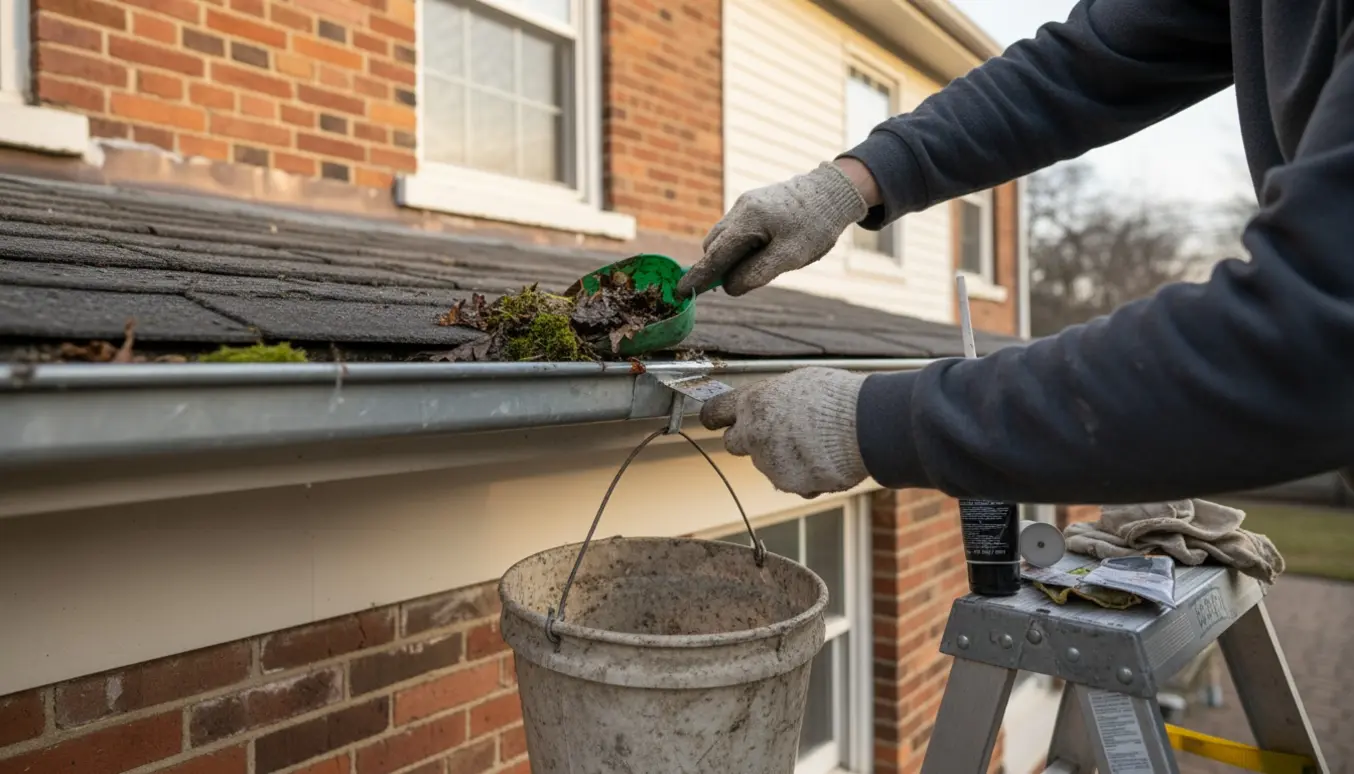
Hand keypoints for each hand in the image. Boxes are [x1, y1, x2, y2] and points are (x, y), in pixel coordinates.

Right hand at [677, 162, 869, 296]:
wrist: (834, 191)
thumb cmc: (815, 225)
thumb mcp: (790, 256)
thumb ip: (757, 273)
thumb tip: (729, 287)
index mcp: (747, 221)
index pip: (715, 256)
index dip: (698, 276)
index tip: (679, 292)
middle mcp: (741, 210)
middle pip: (715, 246)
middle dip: (719, 267)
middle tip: (743, 281)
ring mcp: (746, 204)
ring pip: (725, 237)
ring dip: (732, 256)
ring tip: (765, 261)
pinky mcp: (754, 204)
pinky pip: (737, 229)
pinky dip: (742, 245)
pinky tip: (768, 247)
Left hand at [700, 367, 869, 496]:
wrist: (865, 425)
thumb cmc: (836, 397)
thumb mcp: (796, 384)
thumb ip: (770, 400)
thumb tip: (765, 406)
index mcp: (753, 403)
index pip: (714, 412)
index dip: (715, 417)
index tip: (715, 420)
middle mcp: (753, 434)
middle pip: (733, 444)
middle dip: (748, 440)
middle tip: (774, 433)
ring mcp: (769, 463)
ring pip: (765, 464)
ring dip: (781, 458)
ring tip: (814, 443)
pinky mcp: (789, 483)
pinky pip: (790, 481)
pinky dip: (803, 474)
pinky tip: (823, 459)